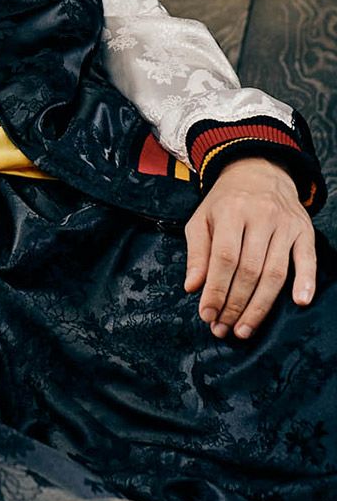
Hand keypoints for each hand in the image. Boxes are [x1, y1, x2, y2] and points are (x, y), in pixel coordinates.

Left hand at [183, 157, 315, 339]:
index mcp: (231, 212)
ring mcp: (285, 224)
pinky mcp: (304, 230)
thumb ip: (196, 253)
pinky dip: (306, 281)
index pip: (224, 259)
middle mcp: (261, 216)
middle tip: (223, 329)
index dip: (216, 290)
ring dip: (260, 306)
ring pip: (275, 272)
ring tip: (244, 329)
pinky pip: (308, 258)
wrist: (259, 171)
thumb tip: (192, 287)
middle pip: (249, 270)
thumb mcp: (201, 220)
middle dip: (235, 305)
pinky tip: (300, 302)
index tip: (207, 315)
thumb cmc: (224, 203)